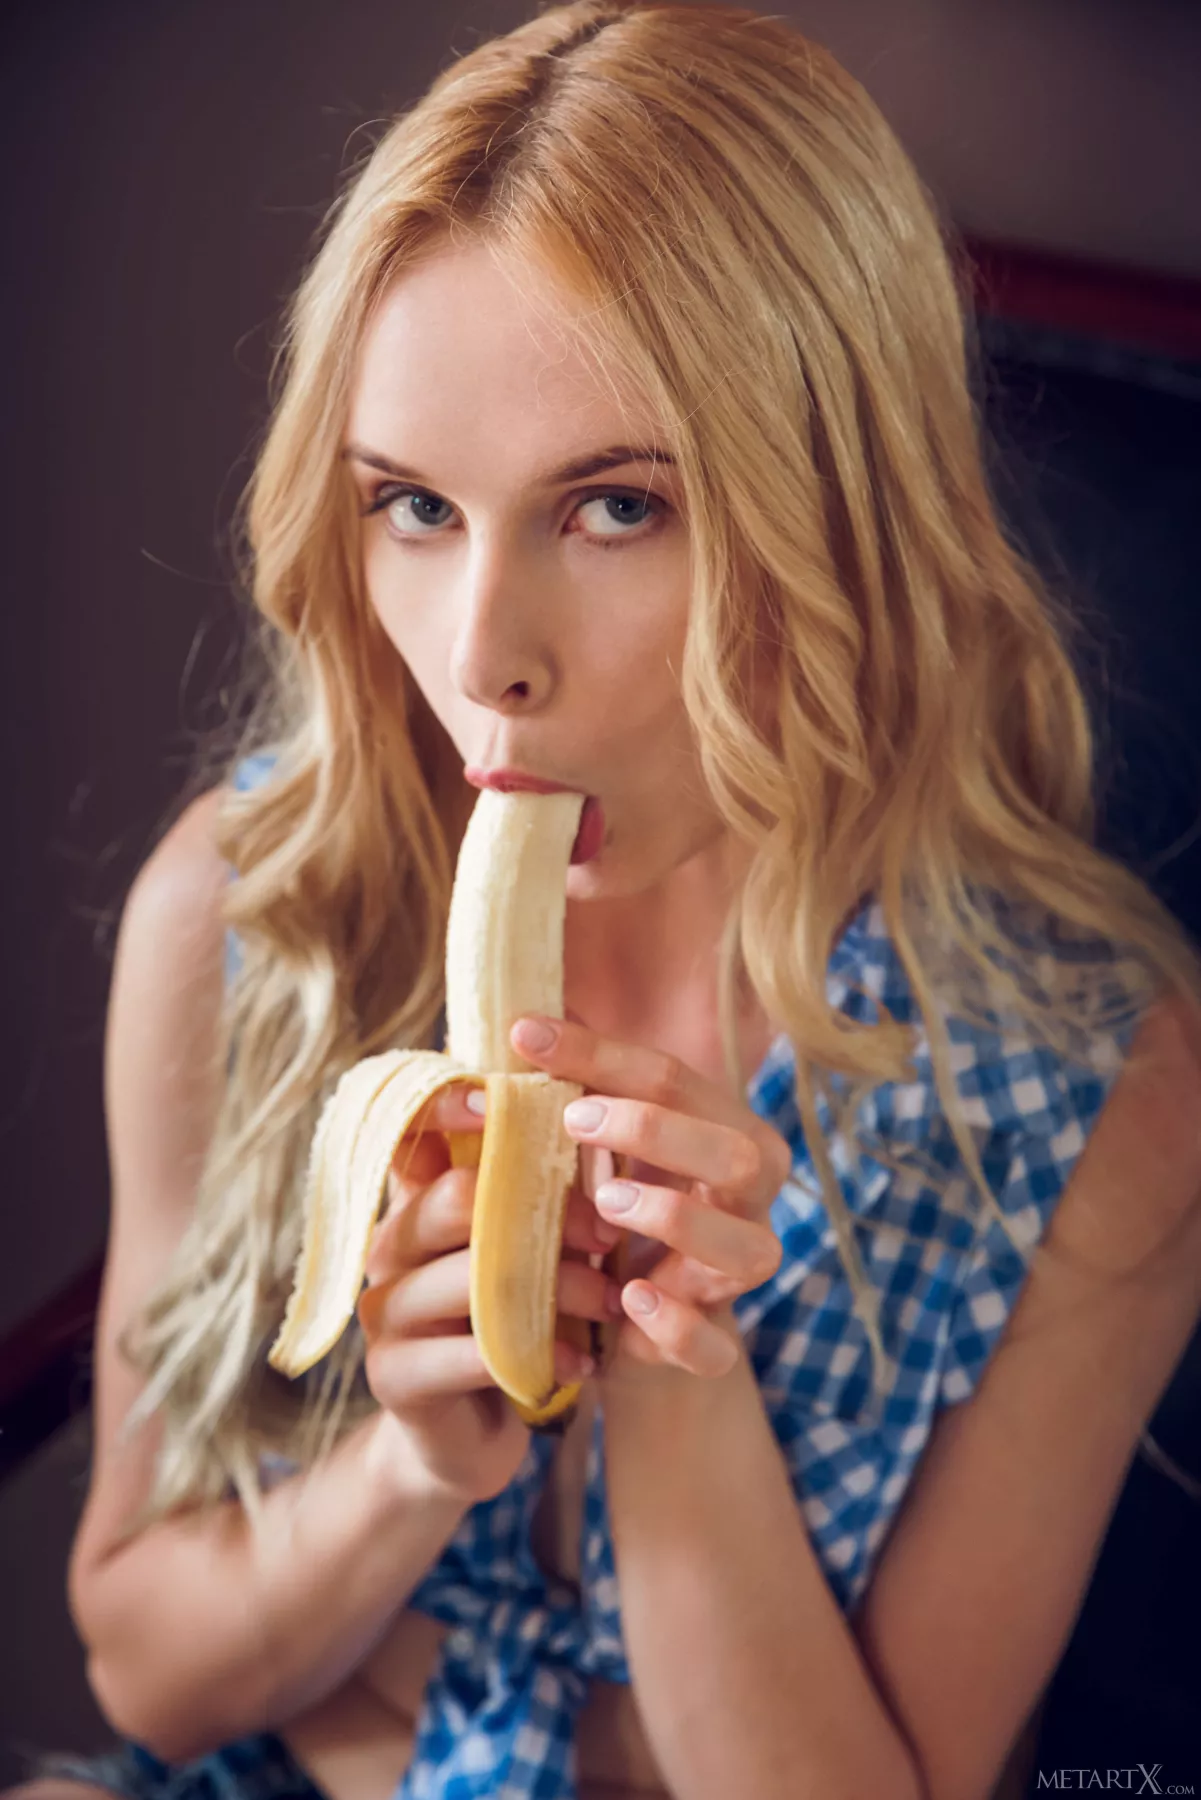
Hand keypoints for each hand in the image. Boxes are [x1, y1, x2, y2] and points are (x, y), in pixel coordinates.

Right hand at [356, 1081, 620, 1503]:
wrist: (467, 1438)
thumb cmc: (509, 1324)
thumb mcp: (523, 1252)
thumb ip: (534, 1190)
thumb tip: (591, 1095)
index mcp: (417, 1203)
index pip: (415, 1134)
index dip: (452, 1106)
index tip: (516, 1100)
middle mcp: (389, 1247)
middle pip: (451, 1200)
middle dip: (543, 1213)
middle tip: (605, 1234)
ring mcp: (384, 1313)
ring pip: (469, 1279)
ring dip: (555, 1290)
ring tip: (608, 1302)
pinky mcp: (394, 1375)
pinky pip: (470, 1353)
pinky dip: (539, 1356)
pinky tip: (583, 1363)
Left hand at [508, 1015, 789, 1386]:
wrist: (633, 1324)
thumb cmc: (615, 1208)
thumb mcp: (599, 1145)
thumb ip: (575, 1090)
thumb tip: (521, 1024)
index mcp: (727, 1131)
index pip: (674, 1078)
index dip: (599, 1053)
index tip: (524, 1036)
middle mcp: (750, 1200)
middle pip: (736, 1154)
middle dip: (656, 1132)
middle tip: (572, 1119)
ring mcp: (739, 1275)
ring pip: (749, 1249)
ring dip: (677, 1220)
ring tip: (607, 1201)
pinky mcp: (713, 1347)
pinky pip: (715, 1344)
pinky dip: (676, 1324)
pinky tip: (630, 1298)